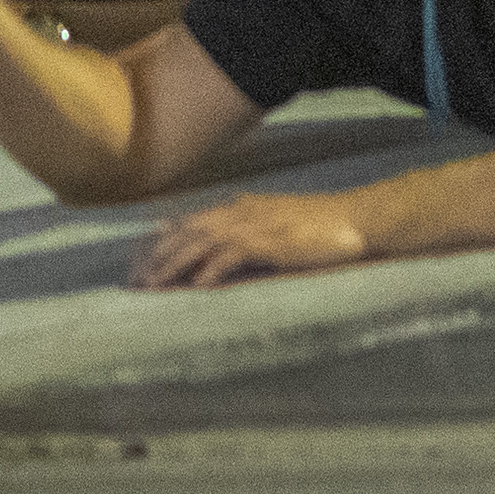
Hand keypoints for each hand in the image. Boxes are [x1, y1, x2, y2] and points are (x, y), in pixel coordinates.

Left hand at [130, 189, 371, 289]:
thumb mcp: (280, 223)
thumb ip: (251, 231)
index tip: (140, 259)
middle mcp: (244, 211)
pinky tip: (195, 287)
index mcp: (244, 206)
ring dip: (174, 264)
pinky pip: (230, 255)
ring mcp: (256, 224)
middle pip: (188, 230)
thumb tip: (224, 255)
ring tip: (154, 285)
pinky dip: (209, 270)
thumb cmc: (323, 226)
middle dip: (158, 254)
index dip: (164, 240)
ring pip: (201, 241)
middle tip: (137, 280)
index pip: (193, 220)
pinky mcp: (270, 241)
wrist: (356, 218)